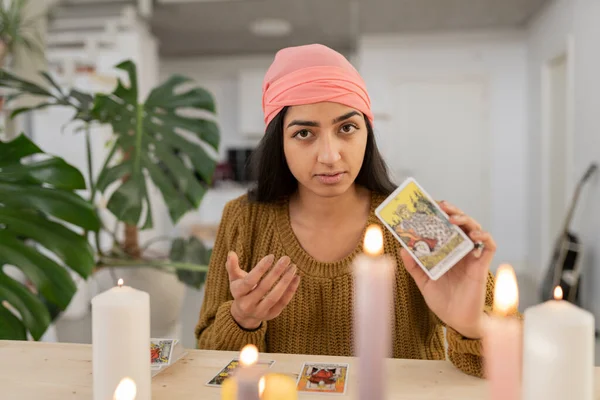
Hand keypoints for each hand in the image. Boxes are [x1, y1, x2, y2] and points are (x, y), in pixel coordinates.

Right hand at [226, 251, 300, 329]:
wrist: (244, 315)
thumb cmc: (241, 291)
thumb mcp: (234, 279)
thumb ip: (232, 266)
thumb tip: (231, 253)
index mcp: (237, 293)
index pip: (249, 281)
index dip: (260, 269)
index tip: (271, 256)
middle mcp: (247, 305)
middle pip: (263, 288)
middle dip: (276, 272)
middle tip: (286, 258)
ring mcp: (260, 311)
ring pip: (274, 296)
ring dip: (285, 281)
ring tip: (293, 267)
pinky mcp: (271, 315)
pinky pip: (283, 302)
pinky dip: (291, 290)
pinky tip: (296, 278)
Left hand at [400, 200, 495, 338]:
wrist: (456, 320)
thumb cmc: (442, 300)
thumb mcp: (423, 281)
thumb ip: (414, 265)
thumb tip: (402, 248)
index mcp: (446, 251)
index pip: (446, 226)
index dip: (441, 214)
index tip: (430, 204)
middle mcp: (460, 251)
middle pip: (461, 223)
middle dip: (453, 211)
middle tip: (442, 205)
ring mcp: (472, 257)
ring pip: (475, 229)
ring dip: (466, 220)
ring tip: (454, 218)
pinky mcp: (482, 266)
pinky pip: (488, 246)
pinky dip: (484, 237)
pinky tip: (474, 235)